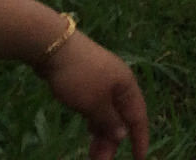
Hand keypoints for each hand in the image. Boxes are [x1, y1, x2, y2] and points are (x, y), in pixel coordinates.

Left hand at [41, 33, 148, 158]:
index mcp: (127, 87)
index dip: (140, 139)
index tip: (140, 159)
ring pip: (108, 114)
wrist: (55, 48)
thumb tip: (123, 135)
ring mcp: (104, 82)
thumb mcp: (94, 104)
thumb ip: (109, 121)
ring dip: (103, 134)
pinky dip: (96, 121)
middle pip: (122, 118)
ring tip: (93, 153)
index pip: (139, 117)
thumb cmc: (79, 76)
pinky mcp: (89, 82)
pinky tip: (89, 130)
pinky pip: (98, 107)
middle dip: (114, 142)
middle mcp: (119, 85)